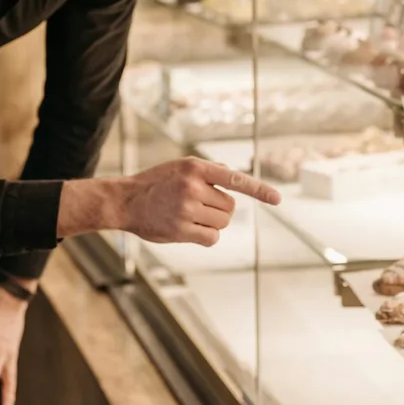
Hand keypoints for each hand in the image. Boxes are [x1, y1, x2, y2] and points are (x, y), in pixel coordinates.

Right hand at [116, 157, 280, 246]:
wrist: (125, 201)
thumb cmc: (155, 183)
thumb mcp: (180, 166)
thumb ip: (207, 170)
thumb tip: (232, 173)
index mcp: (195, 167)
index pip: (234, 179)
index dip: (259, 190)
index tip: (278, 199)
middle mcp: (192, 186)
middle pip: (229, 207)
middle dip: (219, 209)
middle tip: (196, 205)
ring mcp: (186, 209)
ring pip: (222, 223)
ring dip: (211, 223)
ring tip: (189, 215)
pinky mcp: (181, 229)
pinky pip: (212, 238)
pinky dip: (206, 236)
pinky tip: (189, 229)